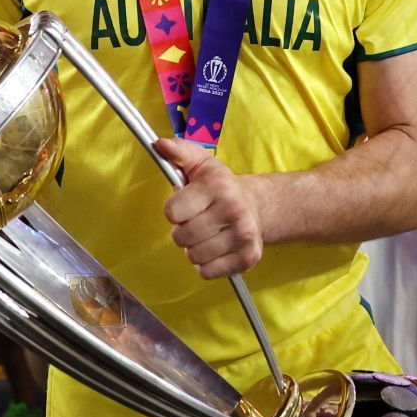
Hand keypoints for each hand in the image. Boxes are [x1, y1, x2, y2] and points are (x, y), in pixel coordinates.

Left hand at [154, 137, 265, 279]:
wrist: (257, 206)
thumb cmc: (220, 186)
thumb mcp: (199, 163)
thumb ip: (177, 152)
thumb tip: (159, 144)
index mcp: (218, 186)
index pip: (172, 212)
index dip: (174, 210)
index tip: (185, 205)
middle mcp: (234, 210)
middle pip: (181, 237)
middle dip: (183, 230)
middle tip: (197, 220)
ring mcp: (244, 236)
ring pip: (193, 257)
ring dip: (194, 248)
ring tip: (206, 234)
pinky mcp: (248, 258)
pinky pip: (207, 272)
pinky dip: (206, 264)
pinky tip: (216, 248)